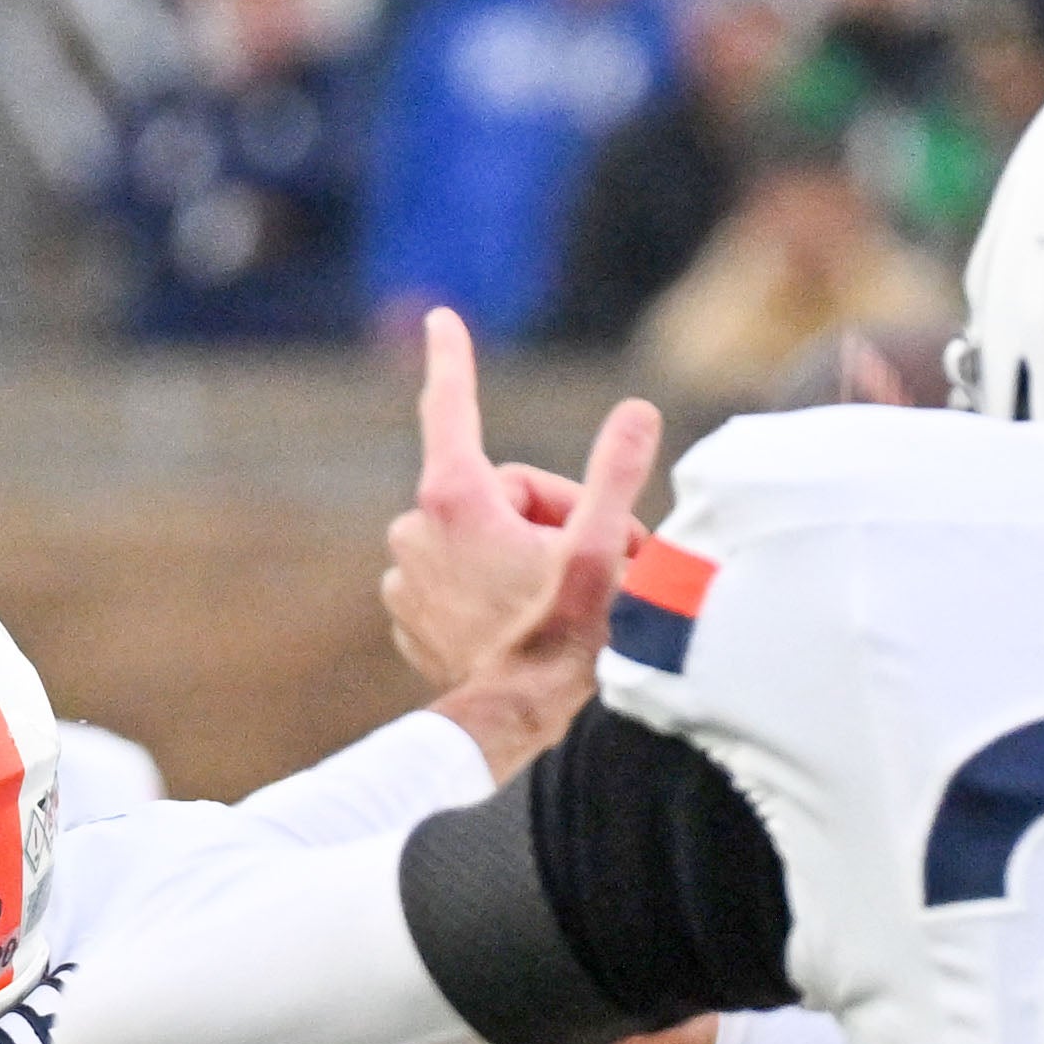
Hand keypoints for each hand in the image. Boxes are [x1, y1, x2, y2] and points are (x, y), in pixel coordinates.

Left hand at [384, 306, 662, 778]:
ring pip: (479, 535)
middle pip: (499, 490)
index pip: (451, 409)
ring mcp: (406, 575)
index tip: (442, 318)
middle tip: (595, 563)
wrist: (513, 725)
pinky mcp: (408, 612)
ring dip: (522, 554)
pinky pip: (457, 576)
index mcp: (455, 500)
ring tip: (559, 602)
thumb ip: (617, 476)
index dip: (452, 360)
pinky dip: (490, 587)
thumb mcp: (601, 551)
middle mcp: (415, 530)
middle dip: (549, 516)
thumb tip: (638, 411)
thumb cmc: (563, 638)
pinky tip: (520, 622)